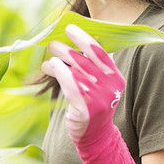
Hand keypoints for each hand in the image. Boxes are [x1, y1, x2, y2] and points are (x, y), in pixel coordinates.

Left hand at [43, 24, 124, 148]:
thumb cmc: (93, 103)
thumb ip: (94, 65)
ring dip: (58, 61)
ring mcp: (100, 99)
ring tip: (48, 58)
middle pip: (85, 61)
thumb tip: (77, 38)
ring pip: (75, 72)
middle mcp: (110, 87)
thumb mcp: (101, 84)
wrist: (95, 135)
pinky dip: (60, 73)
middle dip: (67, 49)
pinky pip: (71, 86)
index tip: (70, 28)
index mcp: (116, 77)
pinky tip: (50, 66)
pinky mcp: (87, 110)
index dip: (84, 38)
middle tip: (53, 43)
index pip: (101, 52)